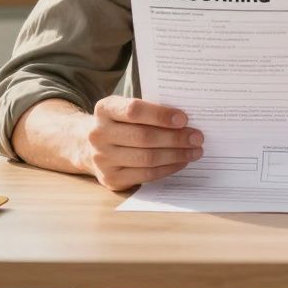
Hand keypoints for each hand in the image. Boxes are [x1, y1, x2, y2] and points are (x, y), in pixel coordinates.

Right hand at [78, 96, 202, 190]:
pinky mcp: (111, 178)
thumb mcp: (125, 109)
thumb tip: (185, 120)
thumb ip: (149, 110)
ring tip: (195, 150)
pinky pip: (146, 175)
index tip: (184, 119)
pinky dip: (168, 168)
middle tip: (197, 137)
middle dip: (175, 138)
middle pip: (143, 137)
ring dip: (176, 154)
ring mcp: (102, 159)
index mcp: (104, 110)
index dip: (160, 115)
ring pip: (147, 158)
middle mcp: (98, 134)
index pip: (134, 111)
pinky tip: (181, 161)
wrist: (90, 147)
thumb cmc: (120, 124)